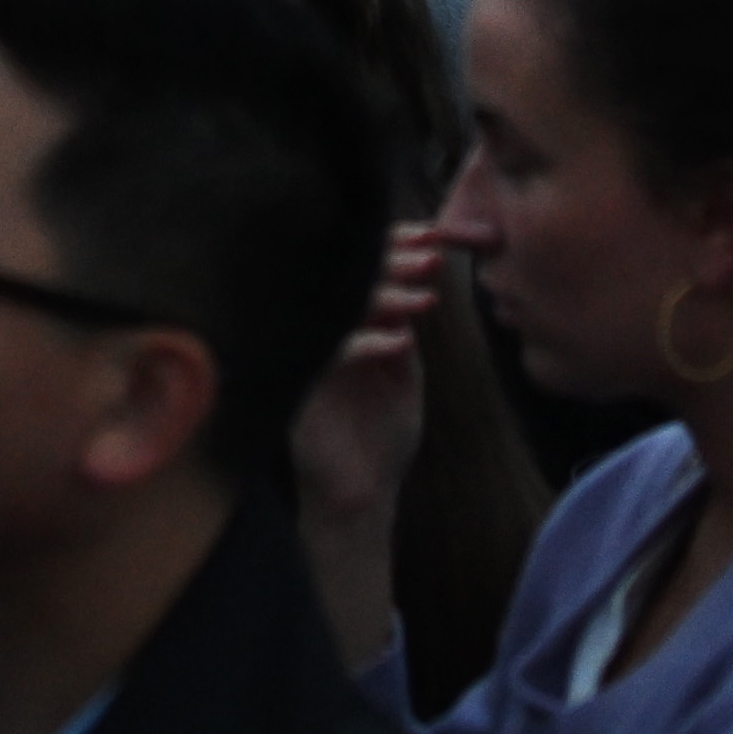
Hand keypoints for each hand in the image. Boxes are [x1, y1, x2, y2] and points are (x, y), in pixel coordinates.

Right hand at [293, 220, 437, 667]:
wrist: (361, 496)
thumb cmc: (382, 434)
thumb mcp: (405, 371)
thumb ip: (405, 323)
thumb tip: (423, 266)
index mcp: (345, 321)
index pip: (360, 266)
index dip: (394, 246)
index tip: (432, 237)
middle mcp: (321, 330)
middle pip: (347, 277)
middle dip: (391, 261)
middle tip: (430, 257)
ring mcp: (308, 355)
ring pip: (338, 307)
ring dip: (384, 296)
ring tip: (424, 298)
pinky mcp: (300, 387)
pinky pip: (330, 352)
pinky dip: (367, 342)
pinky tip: (401, 342)